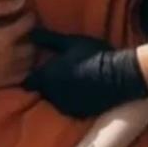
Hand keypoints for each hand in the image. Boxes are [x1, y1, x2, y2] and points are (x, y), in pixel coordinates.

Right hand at [0, 0, 34, 91]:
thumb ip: (0, 8)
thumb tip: (22, 1)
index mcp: (5, 37)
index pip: (29, 25)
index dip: (31, 18)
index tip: (28, 16)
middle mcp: (11, 55)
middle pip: (33, 45)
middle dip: (33, 37)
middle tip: (27, 33)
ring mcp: (8, 71)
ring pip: (31, 62)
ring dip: (31, 53)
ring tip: (25, 47)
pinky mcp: (4, 83)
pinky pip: (25, 76)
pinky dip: (27, 68)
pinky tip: (21, 62)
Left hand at [23, 28, 147, 117]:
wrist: (119, 76)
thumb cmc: (93, 54)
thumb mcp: (70, 42)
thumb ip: (48, 39)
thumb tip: (31, 33)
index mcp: (47, 77)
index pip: (28, 81)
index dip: (30, 75)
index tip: (34, 68)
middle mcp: (52, 95)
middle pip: (41, 91)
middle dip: (44, 83)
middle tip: (53, 72)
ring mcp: (65, 106)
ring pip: (53, 99)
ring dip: (56, 91)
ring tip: (67, 80)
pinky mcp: (78, 113)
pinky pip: (67, 107)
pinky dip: (69, 99)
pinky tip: (78, 89)